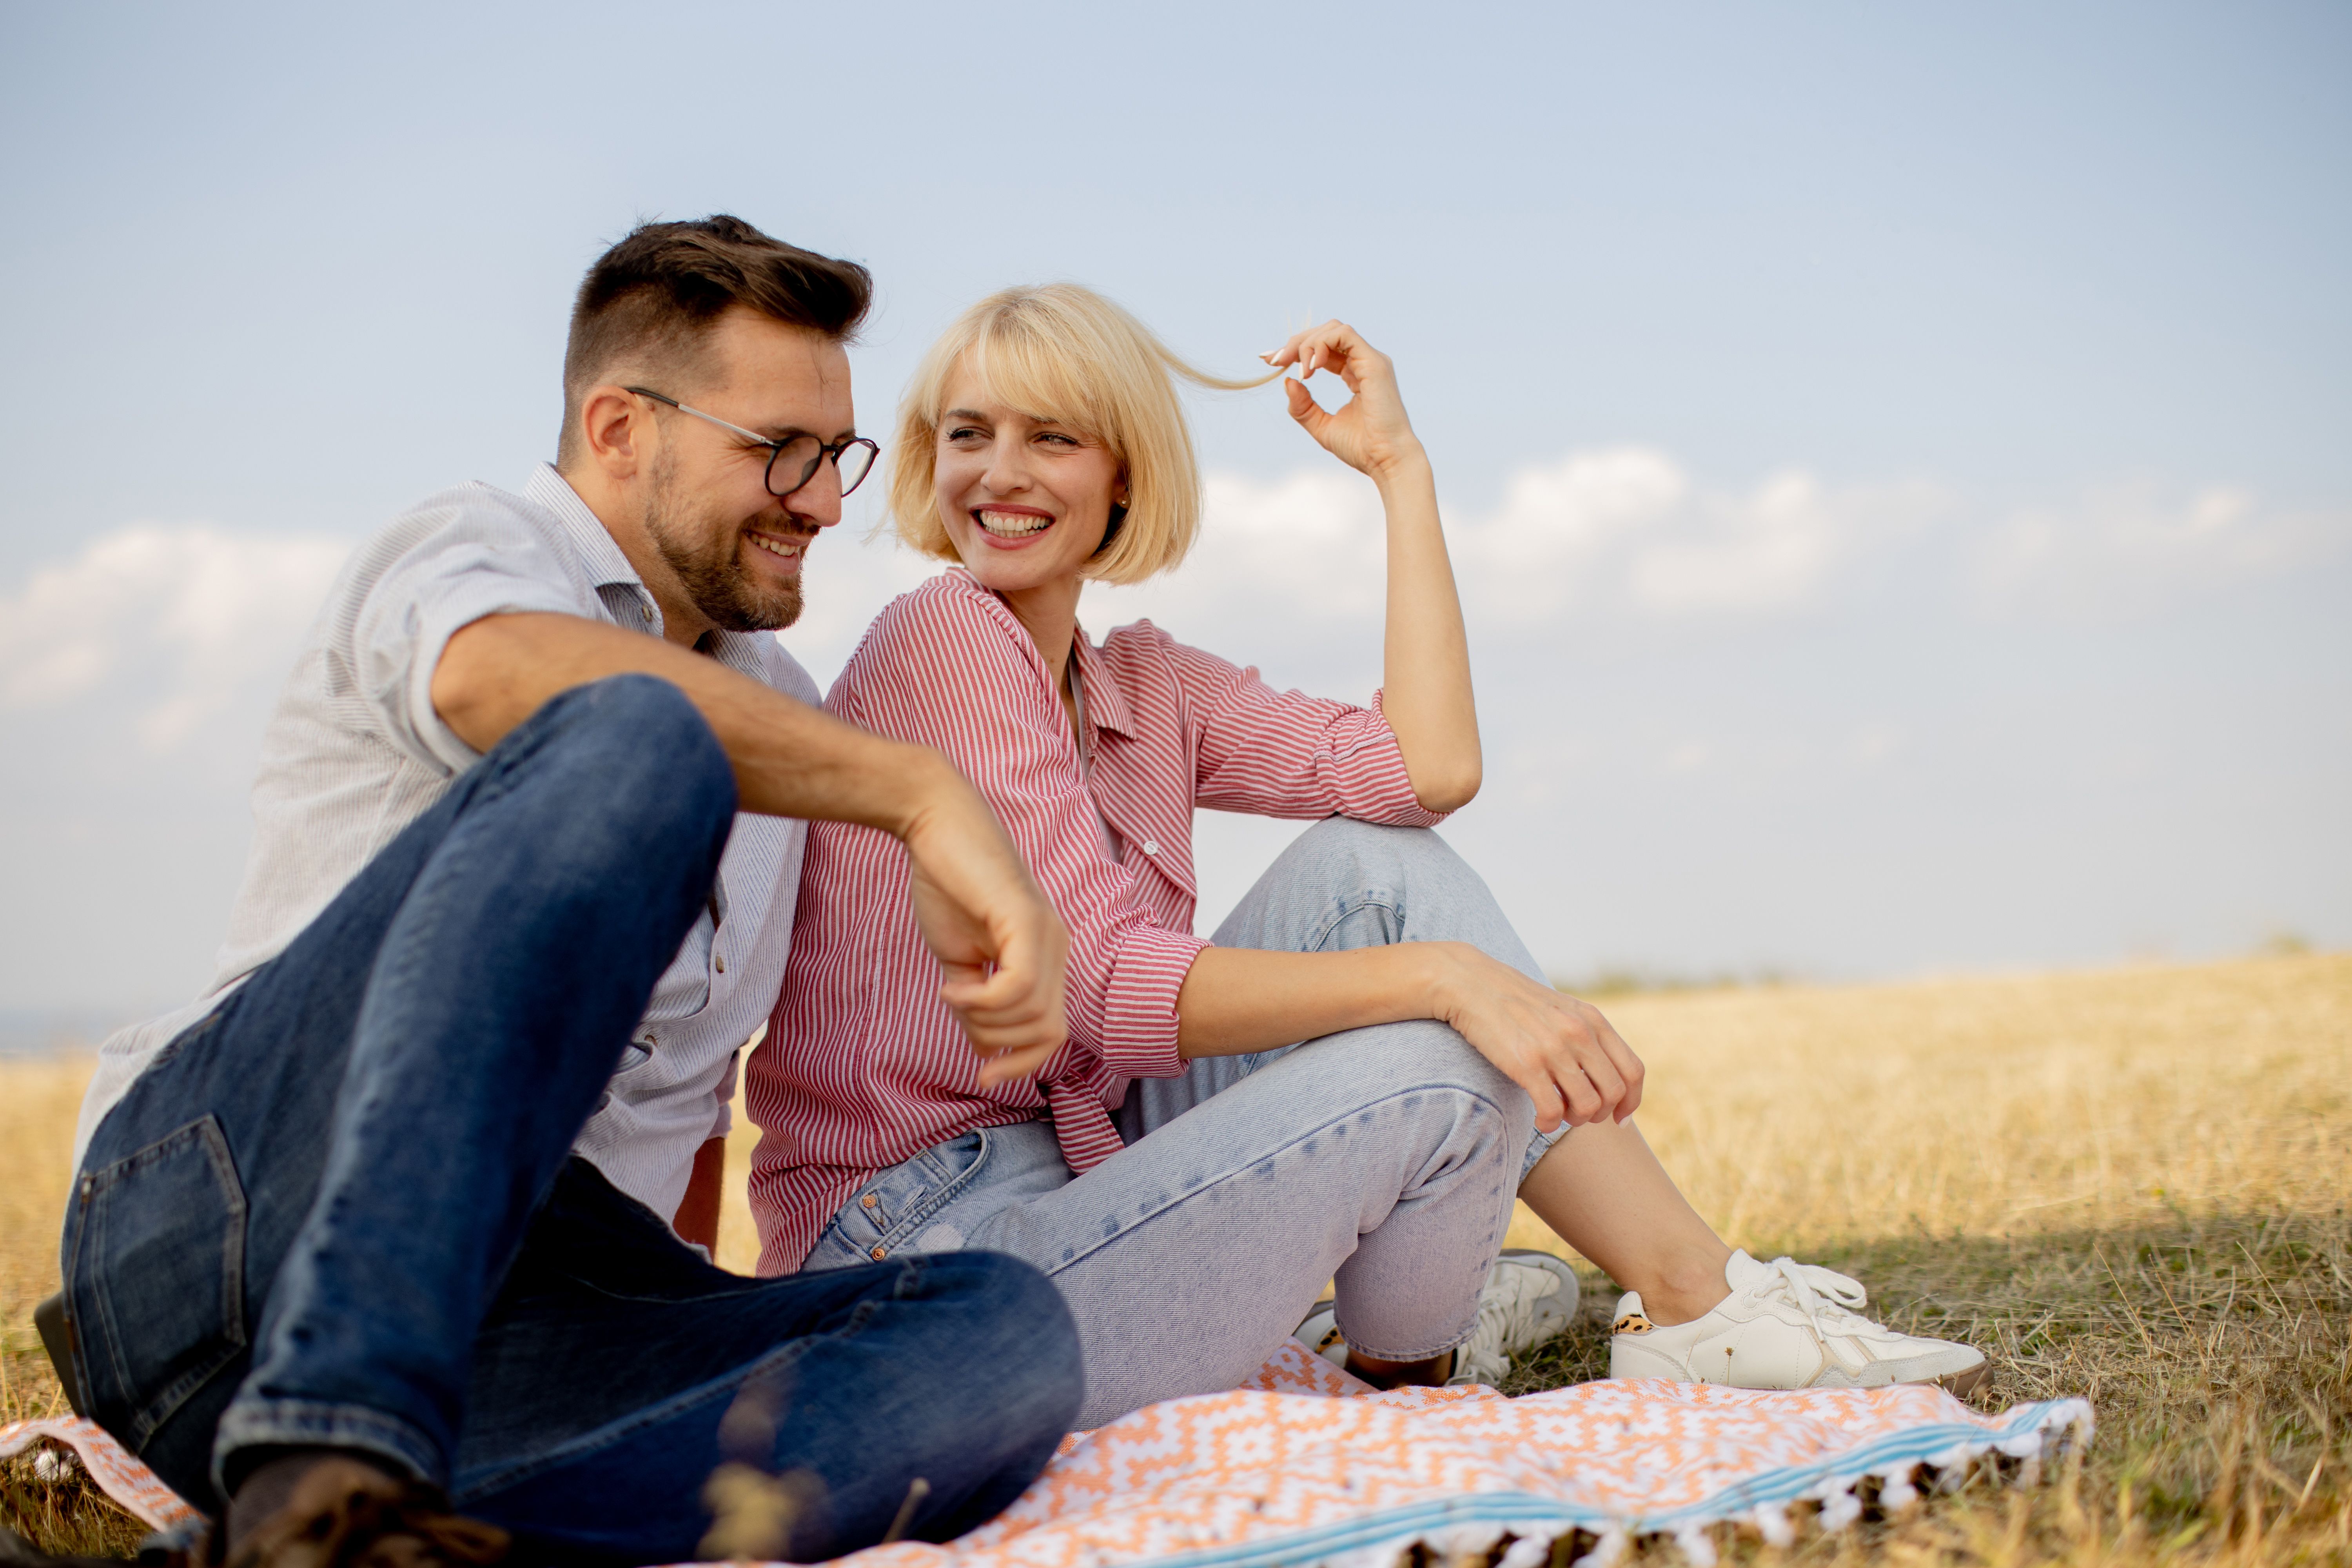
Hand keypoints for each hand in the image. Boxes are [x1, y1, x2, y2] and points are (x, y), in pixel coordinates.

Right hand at [896, 760, 1070, 1086]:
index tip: (984, 1074)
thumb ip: (977, 1000)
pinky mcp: (1024, 919)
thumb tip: (983, 1047)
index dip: (1022, 1064)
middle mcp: (1057, 946)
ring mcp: (1045, 932)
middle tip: (960, 1015)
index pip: (1053, 1032)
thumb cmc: (948, 884)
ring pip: (1033, 1016)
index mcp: (1047, 955)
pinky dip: (983, 1002)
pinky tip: (954, 987)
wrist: (936, 825)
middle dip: (999, 1044)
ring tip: (953, 991)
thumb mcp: (961, 957)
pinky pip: (1019, 987)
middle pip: (1048, 1033)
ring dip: (985, 1022)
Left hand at [1261, 320, 1426, 483]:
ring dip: (1307, 344)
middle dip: (1295, 344)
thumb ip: (1303, 406)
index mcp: (1354, 374)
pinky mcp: (1374, 362)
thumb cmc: (1361, 448)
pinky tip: (1311, 368)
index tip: (1269, 361)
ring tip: (1299, 372)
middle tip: (1274, 362)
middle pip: (1325, 333)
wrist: (1386, 461)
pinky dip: (1322, 344)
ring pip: (1333, 329)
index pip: (1322, 349)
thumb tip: (1287, 381)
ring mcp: (1370, 360)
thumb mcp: (1322, 426)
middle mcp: (1363, 362)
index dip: (1294, 350)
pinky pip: (1344, 335)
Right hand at [1423, 944, 1644, 1131]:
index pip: (1633, 1071)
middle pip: (1614, 1093)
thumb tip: (1605, 1076)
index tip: (1618, 1118)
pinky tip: (1541, 1120)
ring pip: (1587, 1106)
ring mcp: (1553, 1048)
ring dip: (1575, 1120)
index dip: (1631, 1102)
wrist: (1470, 983)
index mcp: (1592, 1019)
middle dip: (1600, 1114)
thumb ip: (1587, 1035)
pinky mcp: (1525, 1063)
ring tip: (1559, 1115)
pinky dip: (1550, 1124)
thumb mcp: (1563, 1009)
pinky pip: (1553, 1110)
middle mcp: (1579, 1033)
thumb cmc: (1515, 1002)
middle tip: (1579, 1116)